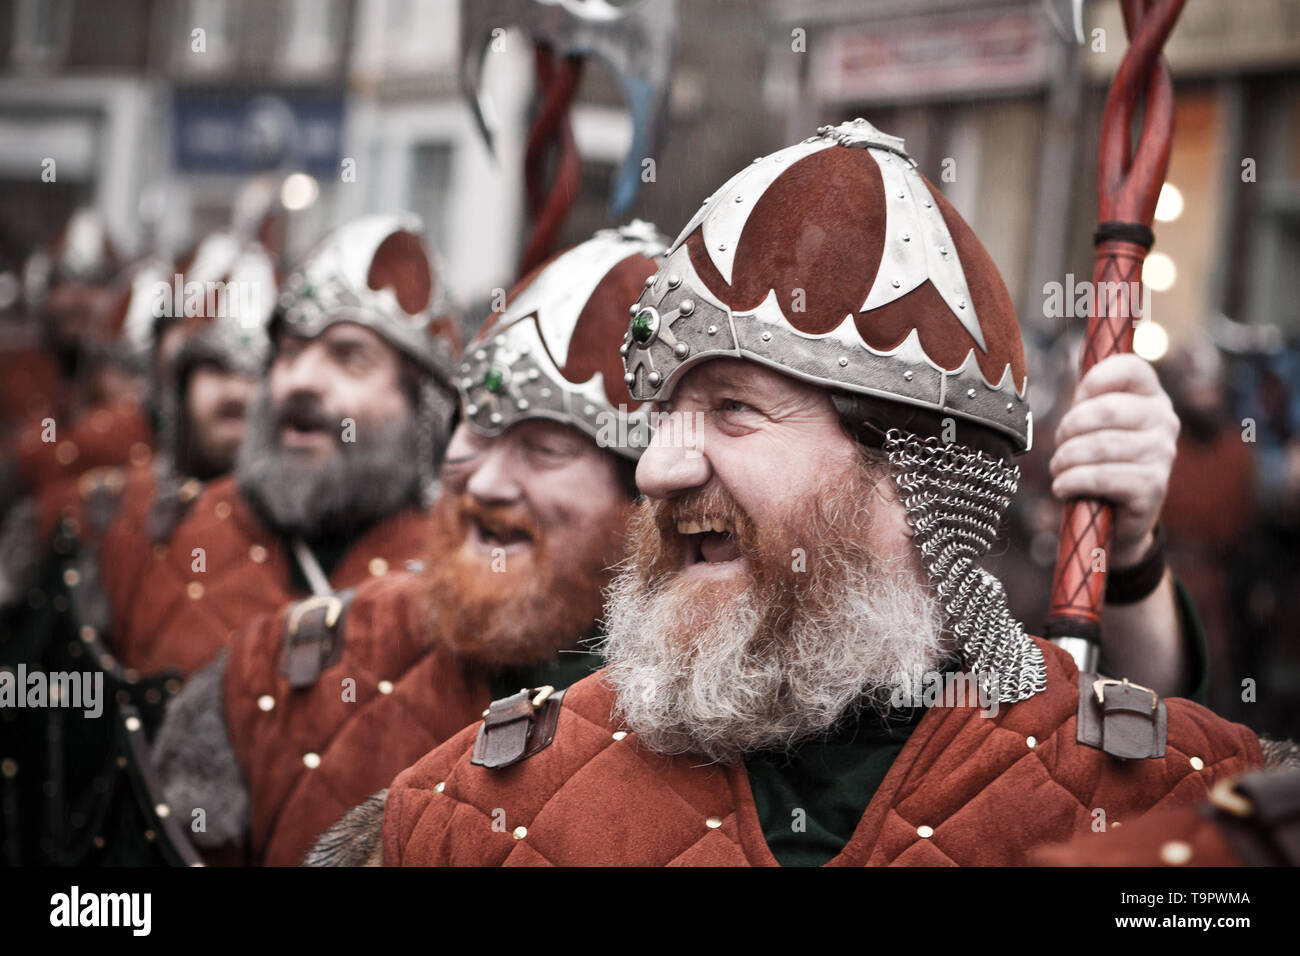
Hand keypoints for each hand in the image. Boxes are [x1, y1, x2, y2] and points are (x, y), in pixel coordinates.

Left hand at [1049, 354, 1178, 568]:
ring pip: (1100, 446)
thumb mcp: (1094, 425)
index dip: (1093, 381)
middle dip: (1069, 429)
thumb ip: (1088, 398)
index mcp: (1151, 396)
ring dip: (1066, 459)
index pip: (1129, 367)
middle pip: (1105, 410)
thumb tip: (1079, 372)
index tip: (1076, 402)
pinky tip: (1063, 487)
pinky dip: (1073, 481)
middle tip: (1059, 446)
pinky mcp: (1153, 487)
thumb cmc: (1099, 462)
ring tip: (1059, 469)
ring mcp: (1162, 454)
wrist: (1116, 519)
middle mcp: (1164, 420)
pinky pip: (1103, 477)